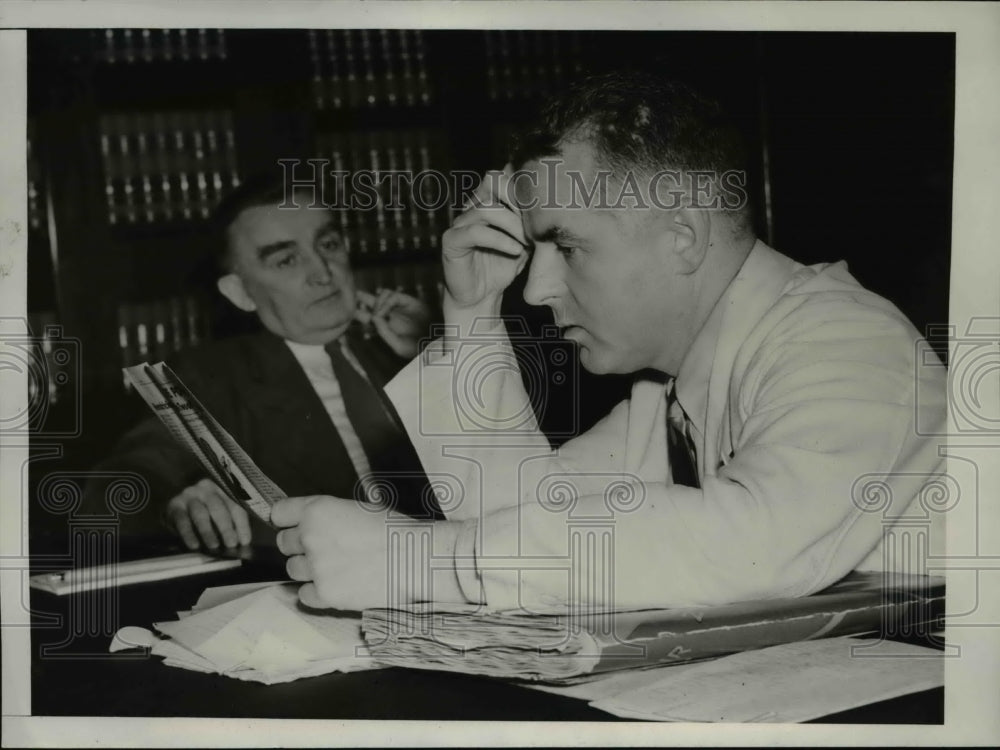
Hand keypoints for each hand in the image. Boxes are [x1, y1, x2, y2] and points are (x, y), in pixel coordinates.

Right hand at [165, 478, 251, 549]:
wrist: (175, 510)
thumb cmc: (203, 514)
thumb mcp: (218, 516)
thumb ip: (230, 525)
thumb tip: (241, 543)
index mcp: (222, 489)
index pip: (235, 506)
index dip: (241, 524)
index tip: (245, 541)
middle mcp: (206, 488)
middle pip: (218, 508)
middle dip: (226, 527)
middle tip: (231, 544)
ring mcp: (189, 495)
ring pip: (200, 514)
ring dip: (208, 532)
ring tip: (214, 546)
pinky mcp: (174, 505)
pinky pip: (182, 521)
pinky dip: (189, 534)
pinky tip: (194, 545)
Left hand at [272, 496, 392, 609]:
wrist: (415, 558)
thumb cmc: (394, 528)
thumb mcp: (357, 508)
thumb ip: (329, 516)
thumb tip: (317, 526)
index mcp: (317, 510)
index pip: (279, 513)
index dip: (287, 519)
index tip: (294, 524)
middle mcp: (309, 537)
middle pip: (284, 543)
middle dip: (300, 545)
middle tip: (324, 548)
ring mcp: (315, 568)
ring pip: (292, 570)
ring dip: (308, 569)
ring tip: (335, 567)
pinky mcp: (324, 595)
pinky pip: (304, 595)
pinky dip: (316, 592)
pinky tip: (336, 585)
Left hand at [356, 288, 429, 358]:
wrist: (436, 341)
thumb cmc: (417, 348)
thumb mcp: (397, 346)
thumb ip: (384, 332)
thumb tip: (374, 317)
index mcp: (384, 326)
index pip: (367, 316)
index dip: (357, 312)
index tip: (348, 310)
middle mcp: (389, 314)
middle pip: (370, 302)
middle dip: (361, 297)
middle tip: (352, 293)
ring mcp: (398, 307)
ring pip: (380, 296)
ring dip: (376, 303)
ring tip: (378, 315)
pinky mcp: (408, 300)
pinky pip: (392, 295)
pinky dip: (386, 301)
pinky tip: (385, 311)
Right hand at [442, 165, 528, 315]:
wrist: (481, 298)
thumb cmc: (503, 267)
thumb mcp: (526, 240)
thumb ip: (534, 221)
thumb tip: (556, 204)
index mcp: (487, 201)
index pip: (504, 176)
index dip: (524, 189)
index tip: (543, 211)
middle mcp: (471, 206)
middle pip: (493, 180)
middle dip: (518, 200)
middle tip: (535, 222)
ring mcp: (460, 222)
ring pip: (487, 209)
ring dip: (513, 225)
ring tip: (528, 242)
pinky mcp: (451, 241)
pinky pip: (476, 232)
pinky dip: (500, 240)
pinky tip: (516, 251)